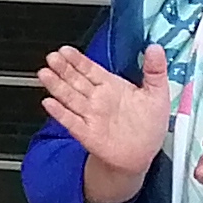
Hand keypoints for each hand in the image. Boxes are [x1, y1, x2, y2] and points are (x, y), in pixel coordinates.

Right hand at [38, 41, 173, 202]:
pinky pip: (71, 121)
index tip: (66, 50)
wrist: (142, 155)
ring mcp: (90, 115)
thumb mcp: (158, 93)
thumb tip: (154, 48)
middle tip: (52, 57)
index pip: (90, 69)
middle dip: (63, 68)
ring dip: (56, 86)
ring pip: (69, 97)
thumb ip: (154, 70)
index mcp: (111, 86)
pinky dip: (60, 113)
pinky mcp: (87, 133)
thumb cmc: (149, 126)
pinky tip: (49, 103)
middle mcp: (97, 99)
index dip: (77, 60)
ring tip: (45, 74)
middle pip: (75, 80)